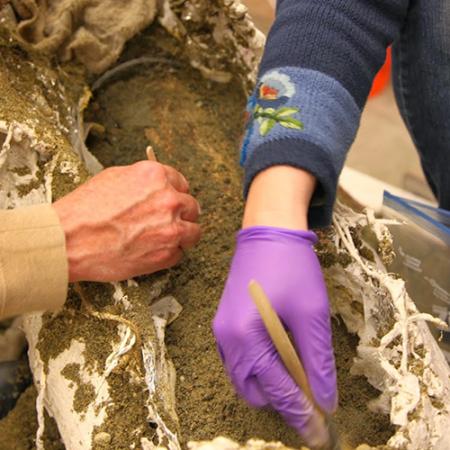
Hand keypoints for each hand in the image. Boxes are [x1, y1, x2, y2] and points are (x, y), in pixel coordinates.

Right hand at [53, 161, 200, 281]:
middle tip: (168, 222)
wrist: (69, 240)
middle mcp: (169, 199)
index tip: (172, 202)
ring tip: (165, 239)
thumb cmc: (85, 209)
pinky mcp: (167, 254)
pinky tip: (151, 252)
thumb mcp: (114, 178)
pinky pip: (179, 253)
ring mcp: (171, 228)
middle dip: (182, 214)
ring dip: (183, 235)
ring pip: (194, 232)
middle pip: (192, 207)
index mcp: (156, 176)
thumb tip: (158, 187)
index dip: (175, 194)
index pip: (182, 183)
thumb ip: (144, 181)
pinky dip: (169, 254)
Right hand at [213, 227, 336, 447]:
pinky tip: (282, 358)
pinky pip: (240, 362)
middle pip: (253, 391)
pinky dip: (261, 370)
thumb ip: (317, 360)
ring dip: (271, 387)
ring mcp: (221, 331)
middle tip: (313, 399)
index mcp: (244, 336)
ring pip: (244, 379)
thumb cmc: (292, 266)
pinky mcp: (225, 323)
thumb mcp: (311, 313)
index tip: (321, 430)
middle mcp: (225, 339)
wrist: (268, 230)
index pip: (275, 389)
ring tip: (301, 379)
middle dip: (283, 401)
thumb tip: (325, 400)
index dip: (301, 412)